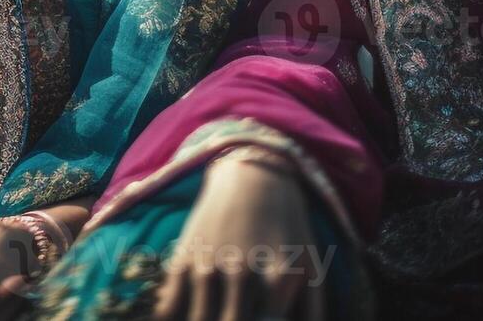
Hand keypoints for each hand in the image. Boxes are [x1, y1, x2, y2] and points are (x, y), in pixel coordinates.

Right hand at [154, 157, 325, 320]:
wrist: (251, 176)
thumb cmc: (287, 226)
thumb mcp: (311, 264)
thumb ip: (313, 312)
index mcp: (280, 278)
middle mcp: (242, 274)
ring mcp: (208, 266)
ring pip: (199, 320)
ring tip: (209, 320)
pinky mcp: (184, 259)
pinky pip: (170, 306)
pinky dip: (169, 319)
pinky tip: (177, 320)